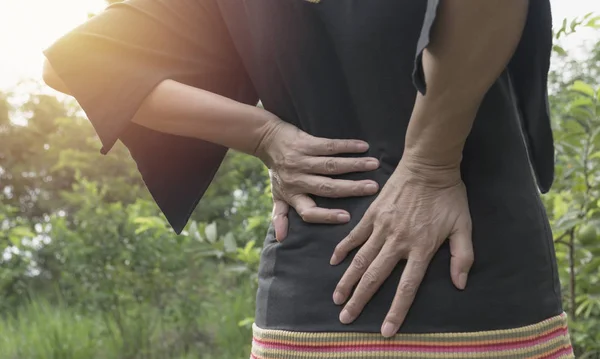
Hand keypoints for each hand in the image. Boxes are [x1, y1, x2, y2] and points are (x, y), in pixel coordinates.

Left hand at [255, 118, 380, 240]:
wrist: (266, 140)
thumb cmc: (277, 171)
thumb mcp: (277, 195)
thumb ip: (281, 216)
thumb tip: (281, 239)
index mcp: (293, 196)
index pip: (308, 212)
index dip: (326, 216)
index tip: (347, 218)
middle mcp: (298, 180)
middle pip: (327, 187)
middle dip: (351, 188)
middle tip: (373, 188)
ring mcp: (302, 161)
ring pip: (331, 165)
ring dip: (354, 165)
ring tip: (374, 165)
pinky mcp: (306, 143)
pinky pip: (329, 145)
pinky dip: (347, 146)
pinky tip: (363, 146)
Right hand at [329, 159, 473, 336]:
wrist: (429, 165)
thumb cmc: (449, 197)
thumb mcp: (463, 226)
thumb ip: (462, 257)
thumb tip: (459, 285)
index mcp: (421, 248)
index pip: (406, 287)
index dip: (395, 311)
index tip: (385, 330)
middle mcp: (398, 241)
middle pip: (375, 277)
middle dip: (359, 300)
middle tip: (345, 317)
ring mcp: (382, 227)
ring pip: (361, 259)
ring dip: (347, 280)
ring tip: (336, 297)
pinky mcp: (373, 214)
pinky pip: (355, 235)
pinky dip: (343, 248)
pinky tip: (334, 261)